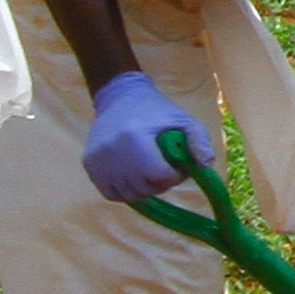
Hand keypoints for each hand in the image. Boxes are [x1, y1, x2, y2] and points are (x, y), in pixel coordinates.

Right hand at [83, 71, 212, 204]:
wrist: (120, 98)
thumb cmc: (157, 111)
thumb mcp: (183, 120)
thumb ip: (199, 141)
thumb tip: (206, 165)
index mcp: (135, 137)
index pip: (159, 175)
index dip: (174, 176)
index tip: (177, 166)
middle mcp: (112, 149)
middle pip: (144, 188)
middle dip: (161, 184)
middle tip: (165, 169)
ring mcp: (97, 158)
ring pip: (127, 195)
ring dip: (144, 190)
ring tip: (150, 172)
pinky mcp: (89, 164)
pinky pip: (111, 193)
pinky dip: (125, 191)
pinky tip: (134, 177)